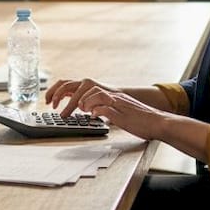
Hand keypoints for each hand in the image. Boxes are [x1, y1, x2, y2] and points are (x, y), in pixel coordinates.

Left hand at [46, 78, 166, 140]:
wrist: (158, 123)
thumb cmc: (140, 120)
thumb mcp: (118, 112)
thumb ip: (106, 109)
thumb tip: (94, 112)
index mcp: (109, 94)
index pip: (83, 86)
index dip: (65, 90)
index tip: (52, 99)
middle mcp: (111, 95)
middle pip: (84, 86)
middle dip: (65, 95)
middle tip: (53, 105)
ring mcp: (116, 103)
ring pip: (94, 93)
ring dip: (81, 102)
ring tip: (75, 111)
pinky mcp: (121, 112)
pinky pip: (105, 107)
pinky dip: (95, 110)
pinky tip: (91, 115)